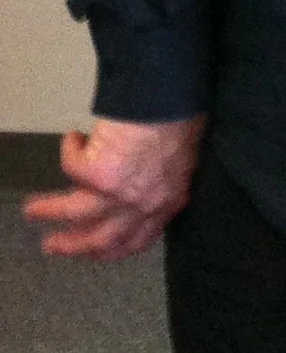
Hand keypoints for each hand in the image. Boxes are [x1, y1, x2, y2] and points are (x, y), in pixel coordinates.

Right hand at [23, 116, 206, 258]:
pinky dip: (69, 151)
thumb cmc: (184, 119)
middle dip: (74, 245)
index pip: (137, 238)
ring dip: (50, 211)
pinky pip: (71, 166)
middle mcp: (142, 205)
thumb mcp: (182, 158)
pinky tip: (71, 138)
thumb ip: (162, 178)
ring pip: (75, 212)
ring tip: (33, 210)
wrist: (172, 100)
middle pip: (102, 238)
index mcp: (167, 202)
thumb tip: (142, 176)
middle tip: (54, 245)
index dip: (114, 249)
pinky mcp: (97, 175)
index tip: (96, 252)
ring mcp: (118, 194)